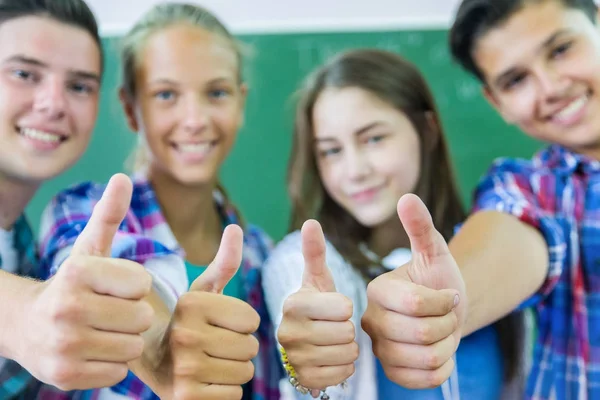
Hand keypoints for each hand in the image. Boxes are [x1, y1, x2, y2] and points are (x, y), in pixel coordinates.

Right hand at [17, 174, 153, 389]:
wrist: (26, 326)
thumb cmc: (72, 284)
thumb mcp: (89, 248)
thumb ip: (108, 214)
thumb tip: (122, 178)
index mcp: (77, 272)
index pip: (143, 284)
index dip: (134, 287)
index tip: (115, 288)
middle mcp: (67, 308)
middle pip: (143, 317)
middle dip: (133, 315)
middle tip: (110, 312)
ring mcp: (64, 345)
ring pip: (134, 347)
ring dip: (125, 340)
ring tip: (103, 331)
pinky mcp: (65, 376)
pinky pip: (119, 372)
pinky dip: (112, 364)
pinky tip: (93, 351)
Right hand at [166, 224, 259, 399]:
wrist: (152, 363)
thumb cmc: (188, 322)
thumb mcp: (202, 292)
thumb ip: (224, 262)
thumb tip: (236, 228)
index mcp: (191, 305)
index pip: (252, 319)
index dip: (243, 324)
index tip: (221, 324)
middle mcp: (185, 335)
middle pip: (251, 347)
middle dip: (241, 347)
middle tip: (217, 345)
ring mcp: (184, 369)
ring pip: (245, 372)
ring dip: (235, 369)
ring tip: (212, 361)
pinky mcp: (185, 397)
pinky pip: (234, 395)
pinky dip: (226, 391)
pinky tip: (206, 381)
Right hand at [277, 220, 357, 395]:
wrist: (303, 341)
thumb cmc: (316, 306)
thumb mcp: (317, 279)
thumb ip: (315, 252)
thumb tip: (311, 222)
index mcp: (292, 304)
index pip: (344, 308)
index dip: (346, 307)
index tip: (334, 307)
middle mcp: (286, 332)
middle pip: (347, 333)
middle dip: (348, 329)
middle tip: (334, 326)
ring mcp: (294, 359)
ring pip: (348, 354)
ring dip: (349, 348)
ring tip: (334, 340)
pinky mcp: (303, 379)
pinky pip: (343, 374)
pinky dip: (344, 367)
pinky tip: (332, 357)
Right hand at [361, 194, 465, 388]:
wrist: (445, 311)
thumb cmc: (439, 279)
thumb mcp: (434, 251)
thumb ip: (420, 226)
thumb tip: (407, 197)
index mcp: (377, 290)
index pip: (416, 304)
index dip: (443, 302)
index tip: (447, 294)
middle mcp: (371, 320)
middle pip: (422, 333)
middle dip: (448, 323)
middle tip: (446, 314)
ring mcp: (380, 349)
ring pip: (426, 358)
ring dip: (448, 345)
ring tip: (441, 332)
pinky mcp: (392, 372)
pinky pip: (425, 379)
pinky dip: (443, 367)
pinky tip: (438, 351)